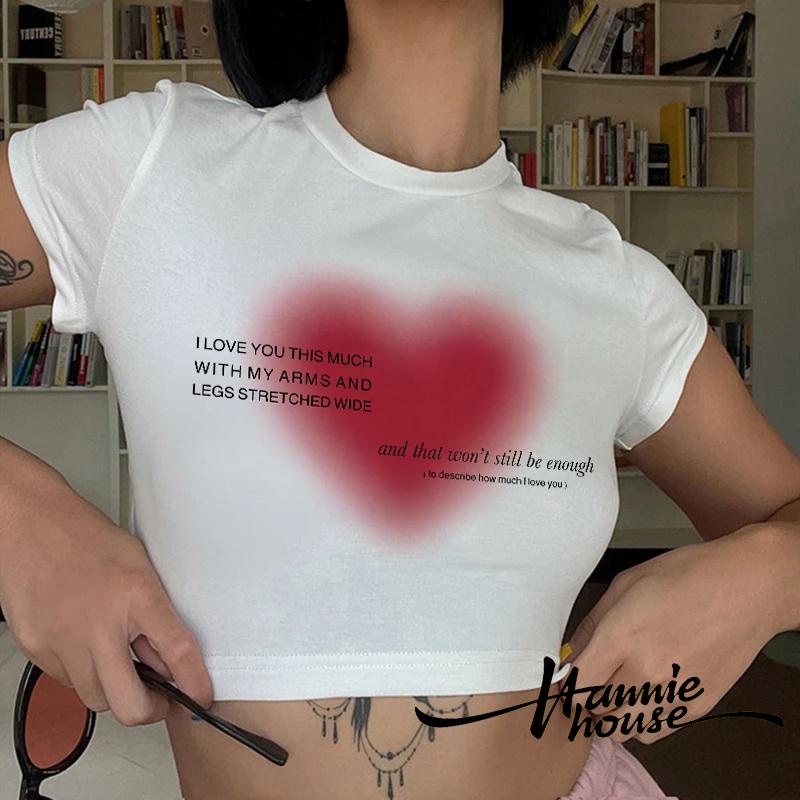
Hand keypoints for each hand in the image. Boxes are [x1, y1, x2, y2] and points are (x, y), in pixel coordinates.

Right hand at [0, 473, 212, 725]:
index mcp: (136, 597)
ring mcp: (63, 643)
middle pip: (128, 704)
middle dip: (150, 709)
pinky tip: (88, 647)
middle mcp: (98, 627)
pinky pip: (66, 682)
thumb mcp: (141, 566)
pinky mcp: (37, 651)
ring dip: (114, 691)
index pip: (177, 651)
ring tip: (121, 663)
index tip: (201, 696)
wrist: (31, 526)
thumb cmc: (87, 539)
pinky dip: (83, 674)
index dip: (194, 683)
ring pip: (96, 699)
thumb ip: (156, 613)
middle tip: (160, 697)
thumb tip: (168, 658)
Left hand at [565, 524, 788, 743]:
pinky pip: (655, 731)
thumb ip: (592, 622)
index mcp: (622, 636)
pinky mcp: (698, 705)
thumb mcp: (626, 583)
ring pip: (624, 729)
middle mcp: (646, 670)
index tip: (568, 678)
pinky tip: (644, 696)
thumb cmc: (687, 575)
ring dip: (613, 714)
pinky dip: (642, 721)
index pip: (578, 685)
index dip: (567, 684)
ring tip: (616, 691)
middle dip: (587, 699)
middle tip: (592, 682)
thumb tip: (569, 651)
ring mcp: (674, 692)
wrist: (746, 586)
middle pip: (597, 710)